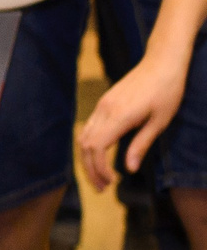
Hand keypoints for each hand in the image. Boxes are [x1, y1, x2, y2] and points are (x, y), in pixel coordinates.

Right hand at [80, 48, 192, 188]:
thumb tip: (129, 169)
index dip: (99, 169)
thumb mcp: (160, 121)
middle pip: (85, 146)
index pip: (96, 148)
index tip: (110, 182)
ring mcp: (101, 106)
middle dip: (90, 169)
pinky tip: (100, 155)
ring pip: (83, 137)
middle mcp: (104, 111)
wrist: (162, 61)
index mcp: (119, 116)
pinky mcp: (104, 103)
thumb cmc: (167, 90)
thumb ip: (141, 144)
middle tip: (102, 188)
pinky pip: (89, 128)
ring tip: (99, 175)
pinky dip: (90, 146)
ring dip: (88, 159)